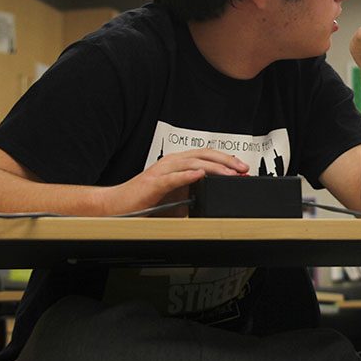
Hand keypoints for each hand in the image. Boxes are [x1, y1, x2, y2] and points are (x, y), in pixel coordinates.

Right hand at [107, 149, 248, 216]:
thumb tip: (216, 198)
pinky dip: (187, 176)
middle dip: (226, 161)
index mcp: (178, 163)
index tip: (243, 168)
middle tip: (243, 168)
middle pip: (203, 155)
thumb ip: (194, 193)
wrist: (117, 205)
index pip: (207, 156)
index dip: (226, 160)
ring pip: (192, 163)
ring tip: (229, 173)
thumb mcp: (177, 197)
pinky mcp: (153, 184)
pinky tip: (200, 176)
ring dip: (213, 168)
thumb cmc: (145, 201)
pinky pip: (172, 178)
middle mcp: (171, 163)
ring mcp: (162, 171)